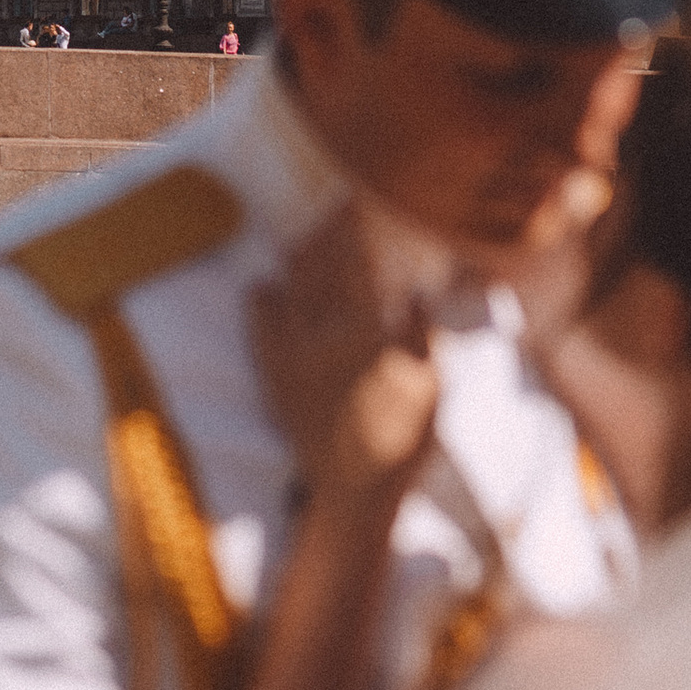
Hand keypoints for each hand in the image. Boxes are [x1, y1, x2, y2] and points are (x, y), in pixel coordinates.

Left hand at [248, 206, 436, 504]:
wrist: (355, 490)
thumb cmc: (405, 439)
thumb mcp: (431, 384)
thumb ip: (420, 333)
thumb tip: (412, 290)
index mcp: (363, 331)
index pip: (355, 262)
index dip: (353, 226)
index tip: (356, 199)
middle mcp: (322, 335)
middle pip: (319, 269)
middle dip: (325, 233)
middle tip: (332, 207)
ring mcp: (294, 357)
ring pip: (289, 293)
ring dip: (296, 260)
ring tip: (303, 238)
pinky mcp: (277, 380)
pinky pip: (260, 332)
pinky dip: (260, 305)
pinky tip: (261, 285)